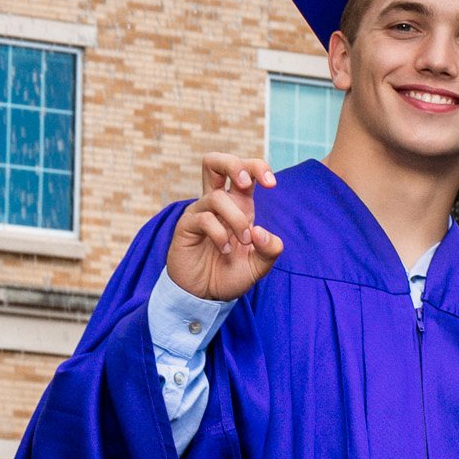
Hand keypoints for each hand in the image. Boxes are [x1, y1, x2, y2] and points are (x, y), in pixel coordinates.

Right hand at [166, 155, 281, 302]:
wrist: (204, 295)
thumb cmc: (229, 275)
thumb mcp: (258, 266)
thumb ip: (269, 251)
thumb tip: (261, 233)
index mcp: (238, 205)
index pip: (244, 171)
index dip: (257, 167)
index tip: (272, 184)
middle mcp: (218, 204)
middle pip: (214, 162)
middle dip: (233, 164)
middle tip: (246, 184)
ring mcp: (200, 213)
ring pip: (216, 197)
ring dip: (235, 219)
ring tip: (243, 241)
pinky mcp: (186, 226)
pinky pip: (204, 218)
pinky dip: (219, 234)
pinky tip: (224, 251)